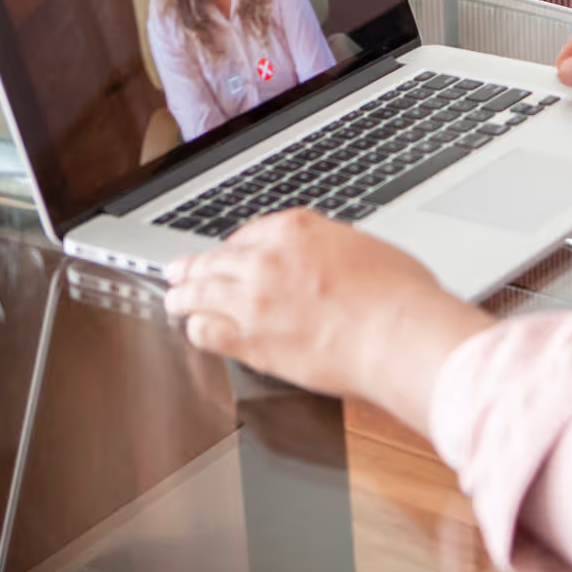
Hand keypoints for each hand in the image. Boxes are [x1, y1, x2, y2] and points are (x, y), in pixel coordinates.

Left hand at [163, 210, 491, 431]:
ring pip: (200, 294)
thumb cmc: (397, 294)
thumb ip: (329, 250)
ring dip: (184, 295)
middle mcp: (265, 260)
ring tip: (175, 299)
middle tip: (179, 270)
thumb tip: (324, 263)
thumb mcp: (363, 248)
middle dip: (195, 266)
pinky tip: (196, 330)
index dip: (235, 247)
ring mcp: (252, 301)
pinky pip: (206, 332)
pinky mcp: (250, 341)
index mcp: (295, 230)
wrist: (397, 334)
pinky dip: (197, 329)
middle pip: (216, 260)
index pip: (248, 233)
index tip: (232, 254)